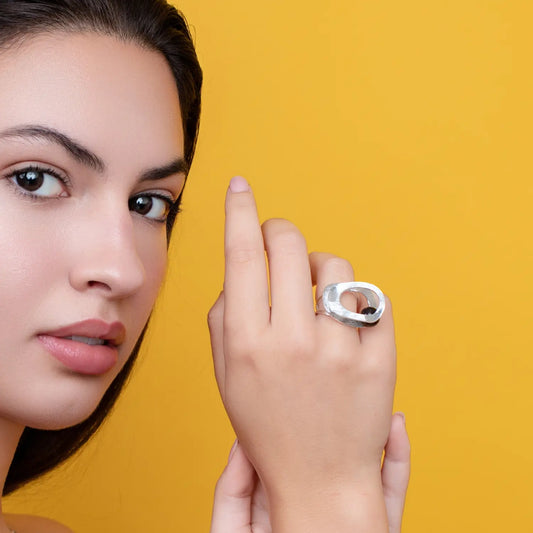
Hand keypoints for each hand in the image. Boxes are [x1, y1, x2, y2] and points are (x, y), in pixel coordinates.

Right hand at [208, 177, 397, 531]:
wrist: (319, 479)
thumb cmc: (268, 423)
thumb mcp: (227, 375)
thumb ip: (224, 315)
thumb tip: (241, 266)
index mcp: (246, 343)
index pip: (240, 257)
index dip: (239, 213)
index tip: (241, 186)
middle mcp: (291, 342)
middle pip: (290, 245)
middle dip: (282, 232)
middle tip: (280, 243)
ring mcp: (339, 350)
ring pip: (336, 267)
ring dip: (322, 270)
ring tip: (317, 297)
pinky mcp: (378, 360)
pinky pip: (373, 300)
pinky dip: (358, 303)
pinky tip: (346, 326)